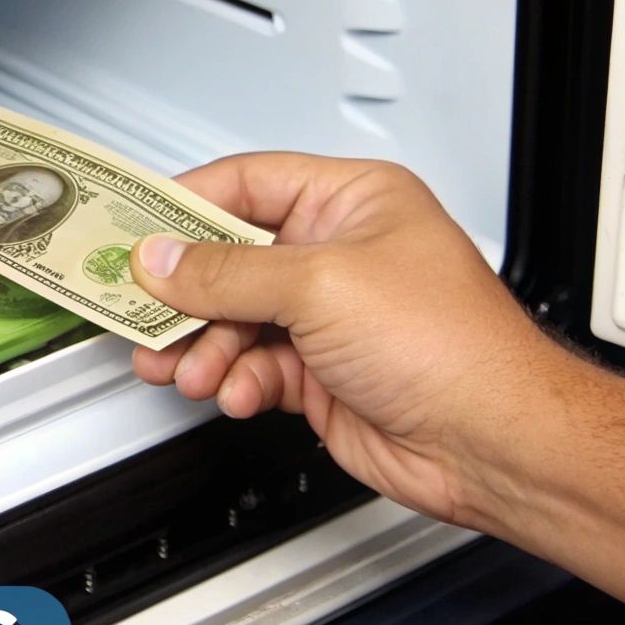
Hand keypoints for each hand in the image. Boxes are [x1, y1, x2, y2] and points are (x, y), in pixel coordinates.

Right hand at [130, 152, 578, 527]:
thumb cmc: (451, 346)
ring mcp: (329, 317)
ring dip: (203, 345)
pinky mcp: (321, 373)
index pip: (245, 182)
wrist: (492, 442)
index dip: (185, 205)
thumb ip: (227, 273)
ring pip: (233, 320)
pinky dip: (234, 381)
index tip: (131, 227)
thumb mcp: (320, 286)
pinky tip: (234, 392)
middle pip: (228, 259)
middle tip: (140, 309)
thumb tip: (164, 259)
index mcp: (352, 201)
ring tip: (183, 364)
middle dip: (185, 292)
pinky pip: (251, 367)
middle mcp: (339, 253)